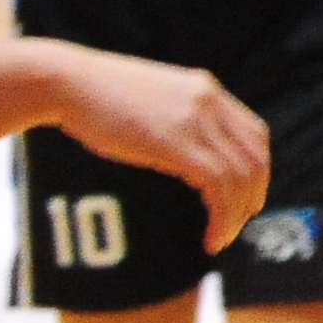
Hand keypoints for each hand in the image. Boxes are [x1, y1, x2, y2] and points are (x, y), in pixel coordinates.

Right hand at [46, 48, 268, 253]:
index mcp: (207, 90)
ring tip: (221, 239)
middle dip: (252, 198)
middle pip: (256, 157)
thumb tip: (181, 154)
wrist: (67, 83)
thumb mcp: (151, 101)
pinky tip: (211, 235)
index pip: (255, 135)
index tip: (243, 200)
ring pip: (241, 175)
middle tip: (236, 226)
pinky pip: (218, 183)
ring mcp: (197, 119)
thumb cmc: (96, 98)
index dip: (256, 172)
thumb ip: (175, 119)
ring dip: (237, 214)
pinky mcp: (178, 141)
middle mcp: (211, 101)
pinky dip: (223, 214)